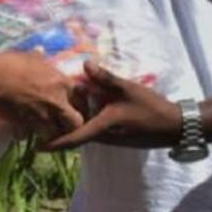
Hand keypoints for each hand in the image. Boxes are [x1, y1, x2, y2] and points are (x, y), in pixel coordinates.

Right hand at [0, 52, 84, 139]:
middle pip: (75, 123)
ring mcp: (42, 117)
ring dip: (48, 133)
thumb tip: (40, 51)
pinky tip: (19, 129)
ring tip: (41, 128)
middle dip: (70, 125)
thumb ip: (40, 58)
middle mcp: (57, 103)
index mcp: (63, 84)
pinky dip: (24, 134)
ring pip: (54, 135)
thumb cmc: (14, 63)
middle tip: (60, 122)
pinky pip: (28, 136)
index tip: (73, 105)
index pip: (83, 99)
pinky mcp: (26, 127)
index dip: (80, 105)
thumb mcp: (32, 57)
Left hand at [41, 61, 182, 150]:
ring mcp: (112, 138)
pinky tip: (86, 108)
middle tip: (41, 121)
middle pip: (77, 135)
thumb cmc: (150, 107)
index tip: (38, 148)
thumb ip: (106, 77)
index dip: (55, 143)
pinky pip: (97, 131)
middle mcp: (105, 136)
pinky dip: (87, 122)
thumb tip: (85, 64)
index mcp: (104, 126)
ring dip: (74, 125)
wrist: (173, 126)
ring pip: (87, 133)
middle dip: (60, 130)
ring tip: (58, 113)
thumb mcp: (128, 89)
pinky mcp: (119, 136)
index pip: (75, 137)